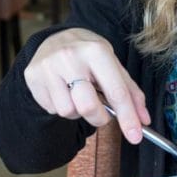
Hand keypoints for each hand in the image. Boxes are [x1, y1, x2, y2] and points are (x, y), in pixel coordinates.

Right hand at [24, 28, 150, 143]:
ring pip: (68, 111)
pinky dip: (61, 106)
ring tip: (78, 94)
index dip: (128, 118)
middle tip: (101, 113)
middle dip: (99, 118)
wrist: (55, 39)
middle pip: (89, 107)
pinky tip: (63, 91)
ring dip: (77, 111)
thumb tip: (143, 120)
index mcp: (96, 50)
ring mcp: (48, 66)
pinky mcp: (33, 76)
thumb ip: (130, 92)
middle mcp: (70, 56)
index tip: (135, 137)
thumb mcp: (113, 65)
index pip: (116, 91)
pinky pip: (52, 109)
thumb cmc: (89, 55)